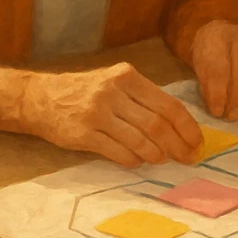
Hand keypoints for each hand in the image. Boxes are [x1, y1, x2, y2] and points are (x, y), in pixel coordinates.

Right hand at [17, 64, 201, 167]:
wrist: (39, 98)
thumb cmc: (86, 91)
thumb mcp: (115, 82)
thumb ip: (144, 98)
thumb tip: (180, 126)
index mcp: (127, 77)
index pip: (169, 105)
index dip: (188, 127)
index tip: (197, 142)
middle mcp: (113, 92)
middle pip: (158, 124)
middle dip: (178, 145)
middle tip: (188, 158)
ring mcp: (97, 113)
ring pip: (140, 140)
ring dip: (157, 154)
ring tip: (161, 160)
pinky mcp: (83, 134)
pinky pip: (118, 152)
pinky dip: (133, 160)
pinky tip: (138, 161)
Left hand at [191, 20, 237, 119]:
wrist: (220, 31)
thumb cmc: (206, 51)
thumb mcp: (197, 63)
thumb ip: (205, 82)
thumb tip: (216, 107)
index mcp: (216, 38)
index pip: (219, 69)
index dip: (218, 94)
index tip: (216, 111)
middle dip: (236, 99)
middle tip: (230, 116)